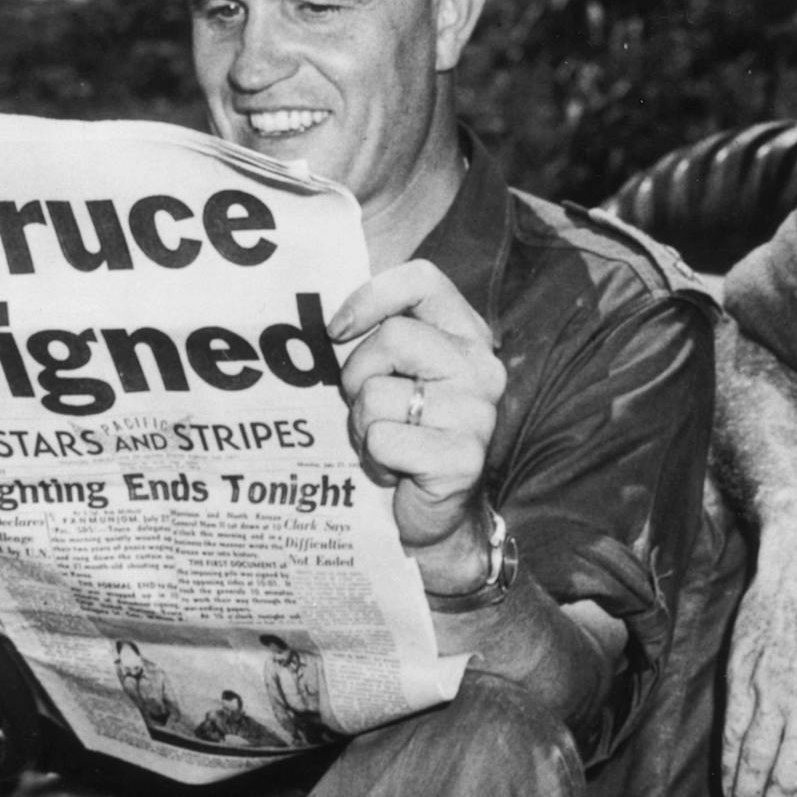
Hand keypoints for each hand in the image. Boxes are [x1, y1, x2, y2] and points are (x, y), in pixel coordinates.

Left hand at [328, 259, 503, 589]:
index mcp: (466, 335)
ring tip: (383, 444)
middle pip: (393, 337)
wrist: (433, 515)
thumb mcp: (393, 375)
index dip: (373, 297)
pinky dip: (375, 459)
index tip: (339, 330)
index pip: (423, 281)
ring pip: (379, 394)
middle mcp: (481, 367)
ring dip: (363, 426)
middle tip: (367, 407)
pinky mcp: (462, 458)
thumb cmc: (403, 434)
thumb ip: (376, 338)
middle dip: (358, 375)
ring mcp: (477, 413)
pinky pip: (385, 440)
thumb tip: (315, 316)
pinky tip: (395, 471)